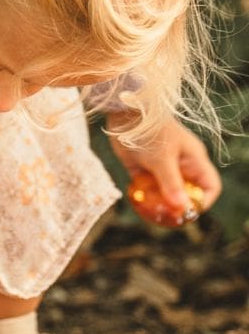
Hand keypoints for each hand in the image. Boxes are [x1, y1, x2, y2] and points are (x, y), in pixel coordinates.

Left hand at [107, 114, 221, 212]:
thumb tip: (183, 208)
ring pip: (166, 192)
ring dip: (160, 204)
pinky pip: (147, 188)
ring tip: (151, 215)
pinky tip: (138, 204)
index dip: (203, 201)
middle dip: (179, 207)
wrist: (124, 115)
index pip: (209, 186)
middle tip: (168, 219)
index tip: (189, 212)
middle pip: (187, 192)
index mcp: (193, 160)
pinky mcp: (143, 168)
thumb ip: (171, 183)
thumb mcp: (162, 159)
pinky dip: (144, 197)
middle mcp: (180, 165)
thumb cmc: (150, 133)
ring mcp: (161, 167)